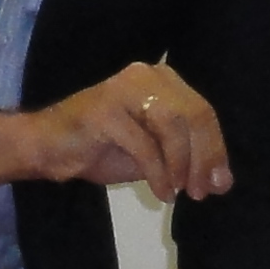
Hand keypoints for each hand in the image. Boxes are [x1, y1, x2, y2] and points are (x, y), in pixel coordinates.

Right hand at [0, 63, 232, 201]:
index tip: (219, 185)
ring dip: (181, 166)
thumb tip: (223, 182)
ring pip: (172, 126)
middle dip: (204, 158)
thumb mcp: (153, 156)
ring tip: (178, 192)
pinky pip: (144, 145)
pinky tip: (160, 193)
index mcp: (162, 80)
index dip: (215, 150)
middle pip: (193, 114)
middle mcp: (146, 75)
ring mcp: (123, 88)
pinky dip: (158, 174)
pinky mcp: (104, 108)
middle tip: (202, 192)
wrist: (46, 147)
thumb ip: (186, 162)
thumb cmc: (100, 149)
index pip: (202, 111)